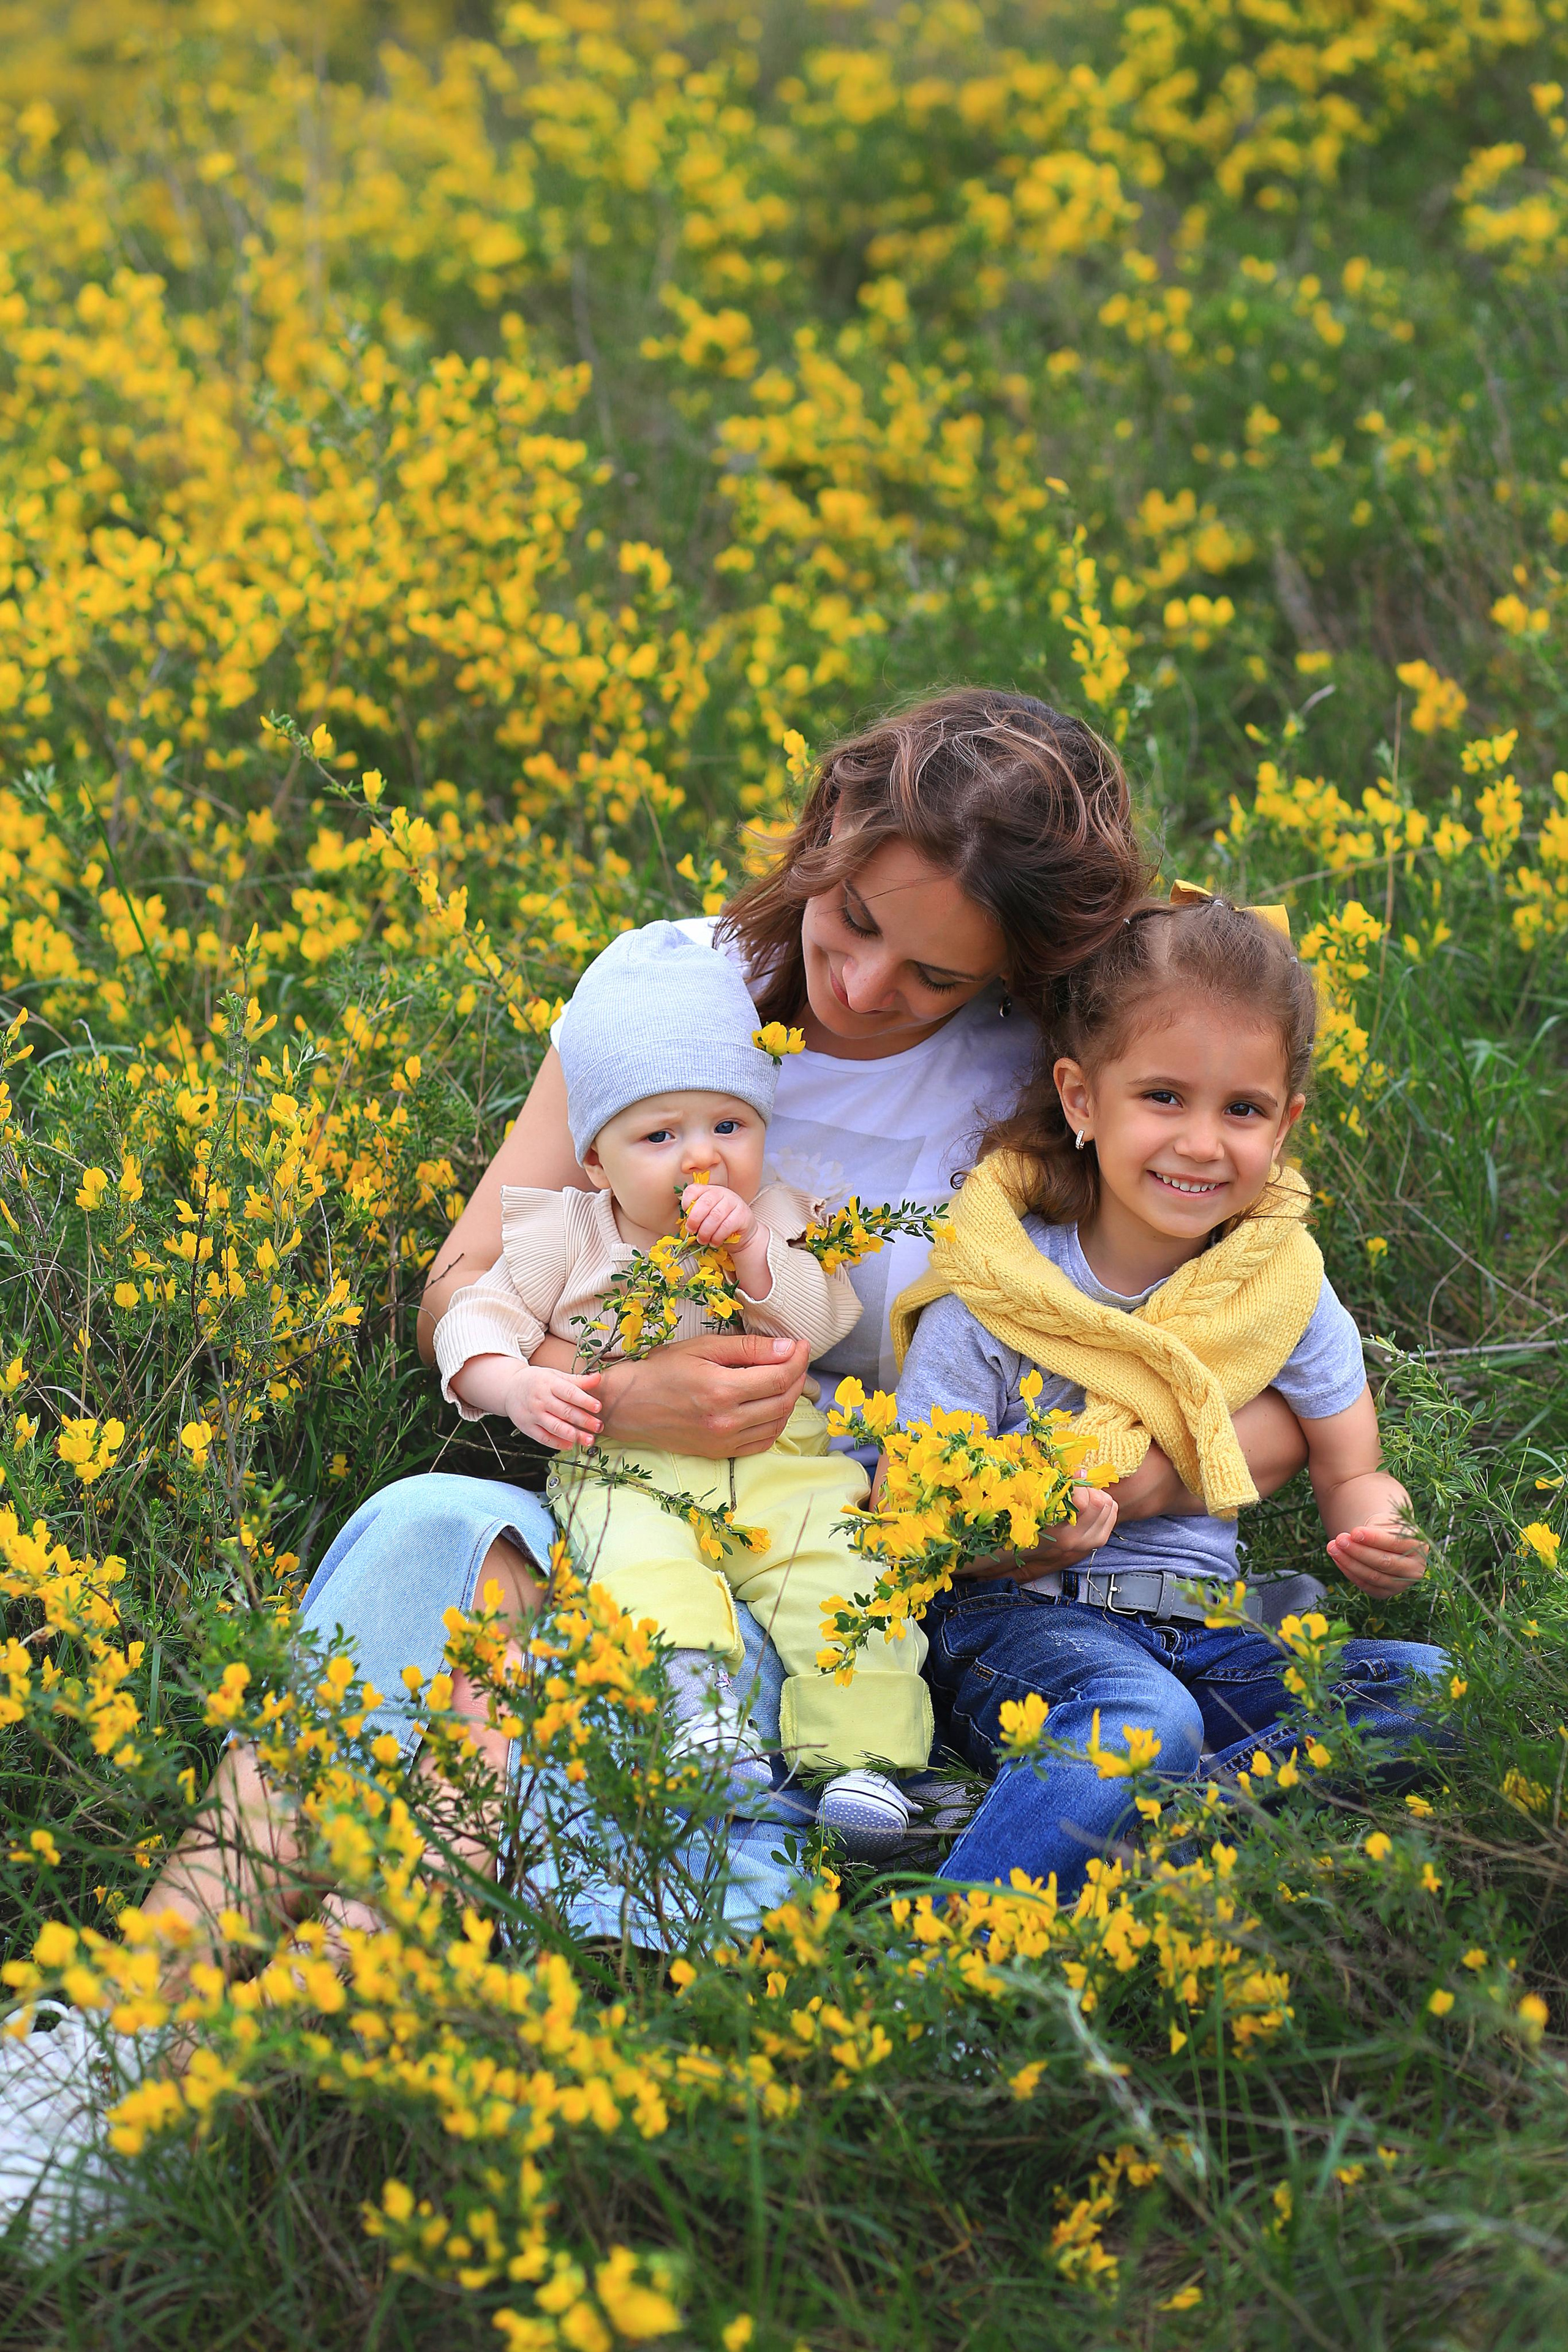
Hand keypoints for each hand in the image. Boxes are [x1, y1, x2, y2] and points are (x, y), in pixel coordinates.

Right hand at [505, 1363, 602, 1450]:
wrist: (509, 1388)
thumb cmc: (537, 1381)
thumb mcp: (555, 1375)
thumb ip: (577, 1380)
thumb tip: (598, 1378)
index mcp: (549, 1384)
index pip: (569, 1393)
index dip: (584, 1400)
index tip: (598, 1407)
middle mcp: (540, 1400)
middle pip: (565, 1412)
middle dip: (584, 1421)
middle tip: (599, 1426)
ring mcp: (533, 1415)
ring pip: (555, 1427)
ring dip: (574, 1435)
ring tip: (589, 1440)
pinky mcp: (527, 1427)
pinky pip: (543, 1438)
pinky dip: (557, 1443)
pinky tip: (570, 1444)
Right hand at [591, 1331, 809, 1457]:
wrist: (630, 1406)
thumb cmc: (663, 1370)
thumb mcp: (703, 1347)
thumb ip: (748, 1347)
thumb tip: (789, 1348)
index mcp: (721, 1390)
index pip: (778, 1377)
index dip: (797, 1360)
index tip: (801, 1345)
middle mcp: (726, 1420)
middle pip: (783, 1401)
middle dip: (798, 1377)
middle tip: (797, 1359)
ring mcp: (724, 1440)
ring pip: (777, 1423)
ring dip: (790, 1400)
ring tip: (786, 1379)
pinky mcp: (720, 1452)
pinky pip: (762, 1442)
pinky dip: (776, 1423)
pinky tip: (772, 1405)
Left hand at [681, 1181, 755, 1248]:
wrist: (742, 1233)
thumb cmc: (719, 1225)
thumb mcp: (706, 1217)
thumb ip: (696, 1215)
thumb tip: (686, 1222)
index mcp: (708, 1191)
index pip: (693, 1190)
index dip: (686, 1203)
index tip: (686, 1216)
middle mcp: (721, 1193)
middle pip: (704, 1203)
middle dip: (695, 1220)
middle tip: (692, 1231)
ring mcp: (733, 1202)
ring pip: (715, 1216)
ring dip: (705, 1232)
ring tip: (703, 1240)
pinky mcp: (742, 1214)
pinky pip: (726, 1226)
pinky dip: (717, 1237)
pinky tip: (715, 1242)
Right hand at [960, 1484, 1119, 1580]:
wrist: (1011, 1550)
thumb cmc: (1016, 1519)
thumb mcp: (1030, 1498)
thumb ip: (1055, 1484)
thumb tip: (1081, 1472)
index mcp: (1056, 1528)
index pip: (1084, 1500)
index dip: (1077, 1483)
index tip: (1067, 1478)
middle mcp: (1073, 1540)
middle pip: (1101, 1503)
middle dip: (1091, 1489)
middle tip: (1076, 1488)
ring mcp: (1082, 1545)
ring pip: (1109, 1511)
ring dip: (1099, 1499)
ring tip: (1082, 1497)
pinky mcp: (1089, 1546)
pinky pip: (1110, 1521)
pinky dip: (1104, 1511)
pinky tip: (1089, 1508)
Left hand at [1326, 1513, 1428, 1596]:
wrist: (1388, 1543)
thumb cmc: (1387, 1529)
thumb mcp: (1386, 1523)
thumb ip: (1374, 1529)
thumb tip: (1351, 1535)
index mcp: (1419, 1547)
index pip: (1395, 1544)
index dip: (1374, 1539)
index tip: (1354, 1532)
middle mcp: (1415, 1569)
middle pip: (1384, 1562)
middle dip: (1359, 1551)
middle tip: (1339, 1539)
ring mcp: (1401, 1584)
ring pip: (1373, 1576)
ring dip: (1350, 1562)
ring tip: (1333, 1548)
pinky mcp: (1386, 1593)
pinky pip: (1366, 1585)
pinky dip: (1350, 1572)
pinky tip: (1338, 1559)